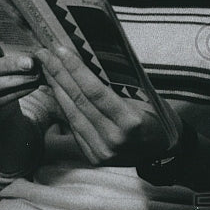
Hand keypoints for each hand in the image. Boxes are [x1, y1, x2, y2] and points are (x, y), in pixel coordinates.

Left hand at [34, 45, 173, 165]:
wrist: (165, 150)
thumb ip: (117, 86)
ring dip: (56, 89)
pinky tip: (56, 91)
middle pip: (79, 101)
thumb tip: (87, 63)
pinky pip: (75, 128)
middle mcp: (113, 139)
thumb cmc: (159, 116)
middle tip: (45, 54)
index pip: (95, 91)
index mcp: (130, 121)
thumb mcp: (146, 96)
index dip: (75, 70)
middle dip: (59, 75)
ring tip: (46, 68)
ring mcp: (102, 151)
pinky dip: (64, 108)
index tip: (61, 51)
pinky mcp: (94, 157)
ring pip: (72, 115)